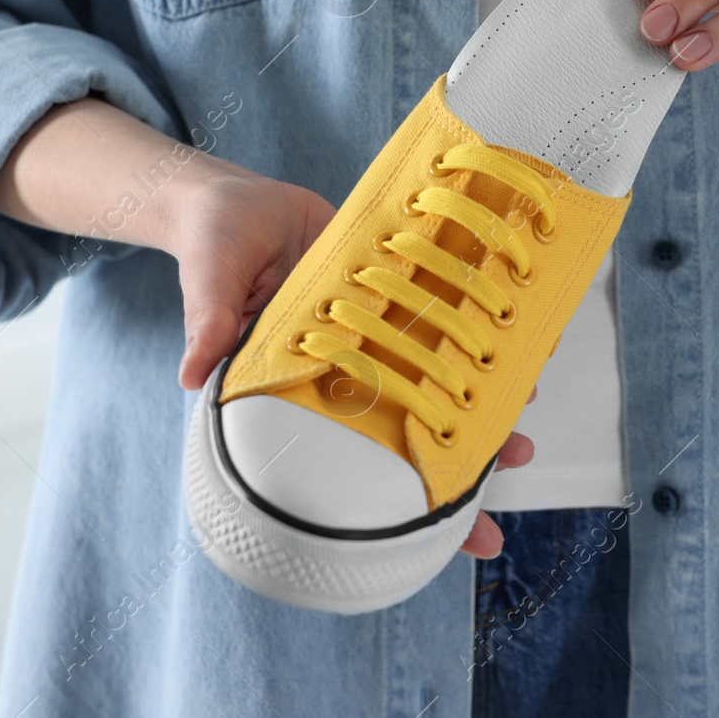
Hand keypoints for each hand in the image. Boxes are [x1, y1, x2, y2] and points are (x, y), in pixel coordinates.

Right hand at [165, 162, 534, 558]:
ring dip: (480, 395)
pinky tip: (515, 341)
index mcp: (298, 381)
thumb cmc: (212, 243)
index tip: (435, 523)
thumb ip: (209, 321)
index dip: (388, 493)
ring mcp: (373, 331)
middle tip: (511, 470)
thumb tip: (192, 371)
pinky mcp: (391, 288)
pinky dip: (475, 329)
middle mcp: (343, 367)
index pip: (347, 451)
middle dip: (459, 455)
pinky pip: (438, 315)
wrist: (234, 195)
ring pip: (434, 375)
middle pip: (406, 423)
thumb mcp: (209, 280)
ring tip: (526, 410)